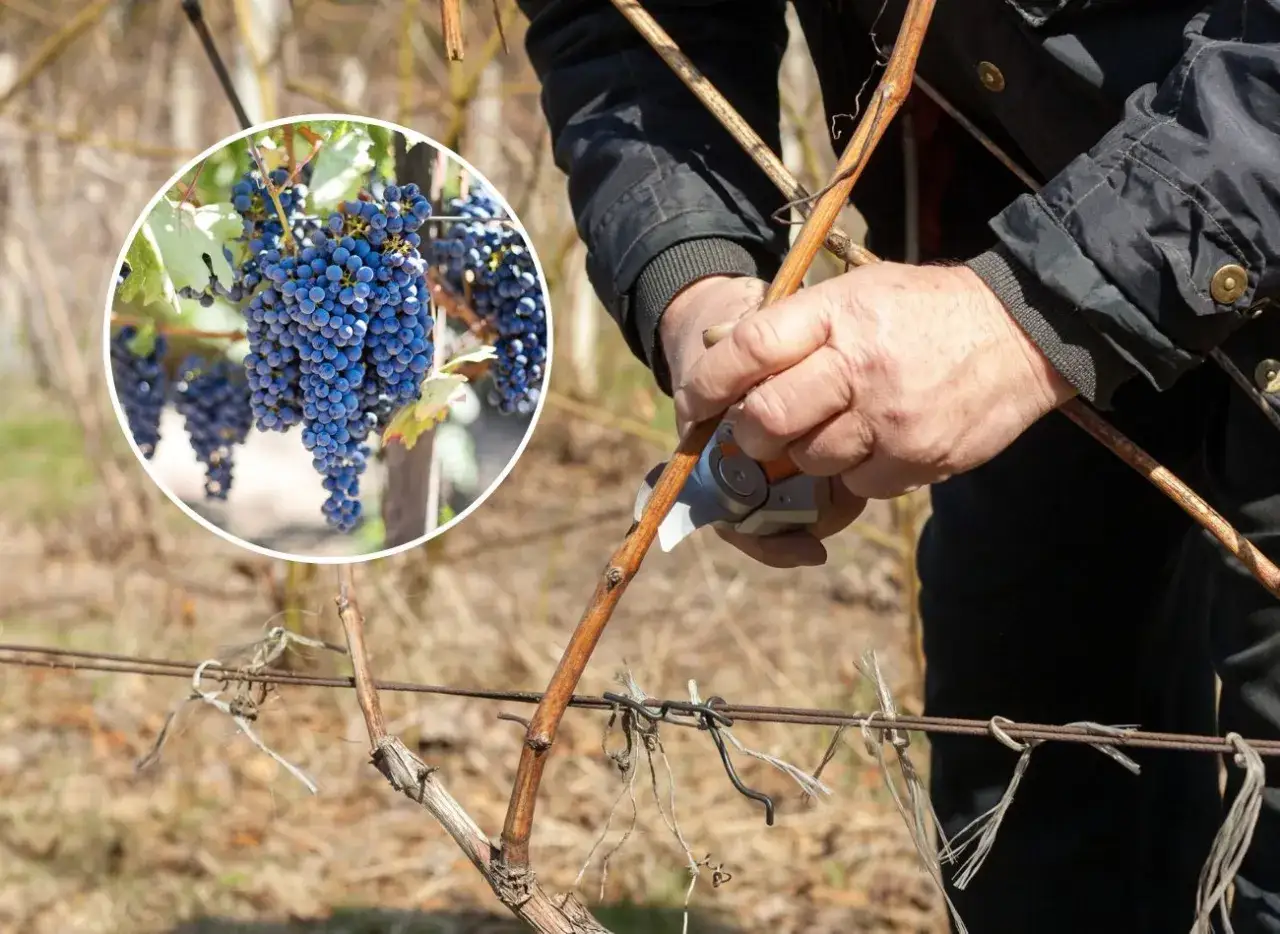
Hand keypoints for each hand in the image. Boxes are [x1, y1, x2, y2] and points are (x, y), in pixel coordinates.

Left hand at [672, 261, 1076, 499]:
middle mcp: (860, 365)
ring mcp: (890, 417)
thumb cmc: (927, 311)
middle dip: (749, 432)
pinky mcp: (917, 458)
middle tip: (757, 429)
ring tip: (833, 425)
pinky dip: (854, 471)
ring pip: (808, 459)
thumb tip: (717, 348)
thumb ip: (795, 323)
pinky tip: (876, 441)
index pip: (749, 349)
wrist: (1024, 333)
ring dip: (805, 452)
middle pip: (767, 419)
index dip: (708, 383)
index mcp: (840, 313)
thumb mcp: (860, 292)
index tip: (694, 404)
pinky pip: (857, 484)